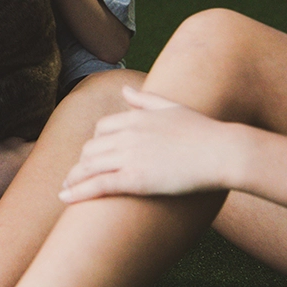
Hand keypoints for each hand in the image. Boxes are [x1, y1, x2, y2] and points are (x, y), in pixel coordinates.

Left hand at [59, 86, 235, 201]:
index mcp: (136, 117)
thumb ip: (145, 99)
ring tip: (65, 189)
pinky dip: (78, 191)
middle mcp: (127, 134)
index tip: (94, 155)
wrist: (222, 151)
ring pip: (89, 166)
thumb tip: (124, 89)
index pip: (102, 128)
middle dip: (83, 162)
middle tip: (79, 176)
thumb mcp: (171, 107)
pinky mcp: (135, 179)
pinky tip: (64, 198)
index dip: (95, 143)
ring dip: (73, 178)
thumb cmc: (203, 131)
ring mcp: (130, 156)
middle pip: (91, 147)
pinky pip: (98, 184)